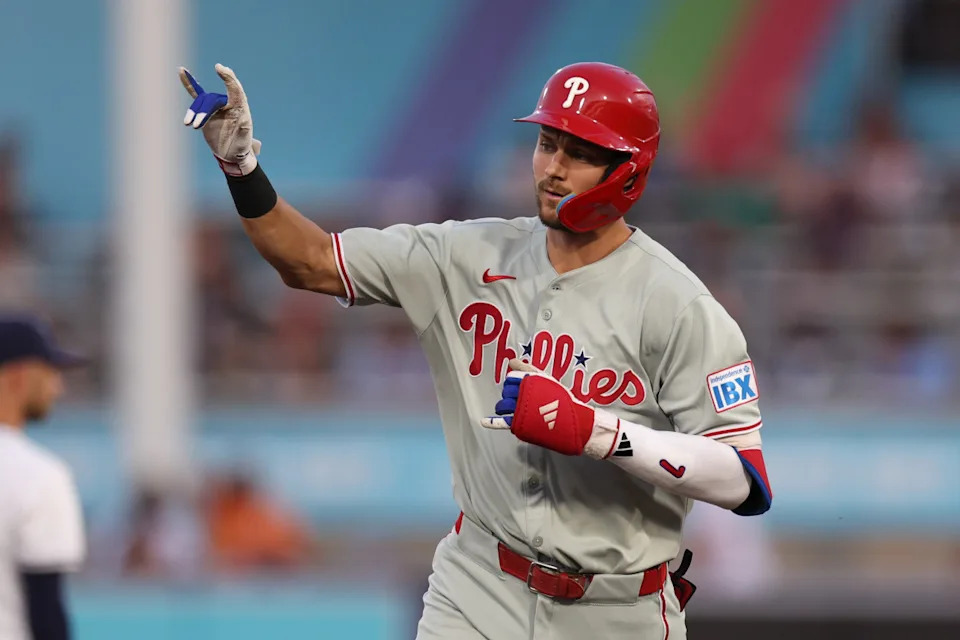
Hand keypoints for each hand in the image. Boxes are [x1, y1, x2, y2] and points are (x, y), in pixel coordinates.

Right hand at [179, 63, 261, 175]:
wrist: (232, 154)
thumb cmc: (241, 146)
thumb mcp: (244, 140)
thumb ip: (243, 131)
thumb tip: (243, 123)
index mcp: (240, 107)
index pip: (235, 89)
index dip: (228, 78)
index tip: (219, 68)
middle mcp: (228, 103)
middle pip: (211, 100)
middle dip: (202, 112)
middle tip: (195, 126)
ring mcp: (216, 106)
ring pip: (201, 101)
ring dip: (193, 112)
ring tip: (188, 124)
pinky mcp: (206, 110)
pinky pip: (197, 94)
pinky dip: (189, 84)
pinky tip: (181, 71)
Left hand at [480, 359, 619, 457]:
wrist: (573, 421)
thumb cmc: (562, 400)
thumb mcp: (547, 380)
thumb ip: (528, 369)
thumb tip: (511, 361)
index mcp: (530, 380)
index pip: (511, 379)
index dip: (514, 384)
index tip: (520, 389)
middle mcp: (523, 393)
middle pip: (506, 392)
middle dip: (510, 395)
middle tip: (521, 401)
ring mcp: (520, 409)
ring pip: (503, 406)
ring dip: (504, 407)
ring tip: (513, 410)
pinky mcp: (520, 424)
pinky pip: (502, 422)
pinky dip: (492, 422)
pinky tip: (483, 422)